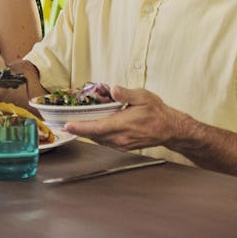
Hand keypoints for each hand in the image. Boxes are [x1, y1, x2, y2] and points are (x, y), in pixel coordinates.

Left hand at [63, 87, 191, 150]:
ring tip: (80, 123)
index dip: (79, 127)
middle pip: (93, 135)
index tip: (67, 126)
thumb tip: (113, 90)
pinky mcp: (124, 147)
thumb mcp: (142, 96)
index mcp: (122, 125)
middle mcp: (119, 138)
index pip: (95, 128)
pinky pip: (105, 142)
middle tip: (67, 122)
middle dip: (80, 128)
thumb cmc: (157, 112)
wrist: (169, 129)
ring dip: (89, 132)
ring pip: (98, 139)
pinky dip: (98, 135)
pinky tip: (97, 127)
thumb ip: (126, 94)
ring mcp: (121, 145)